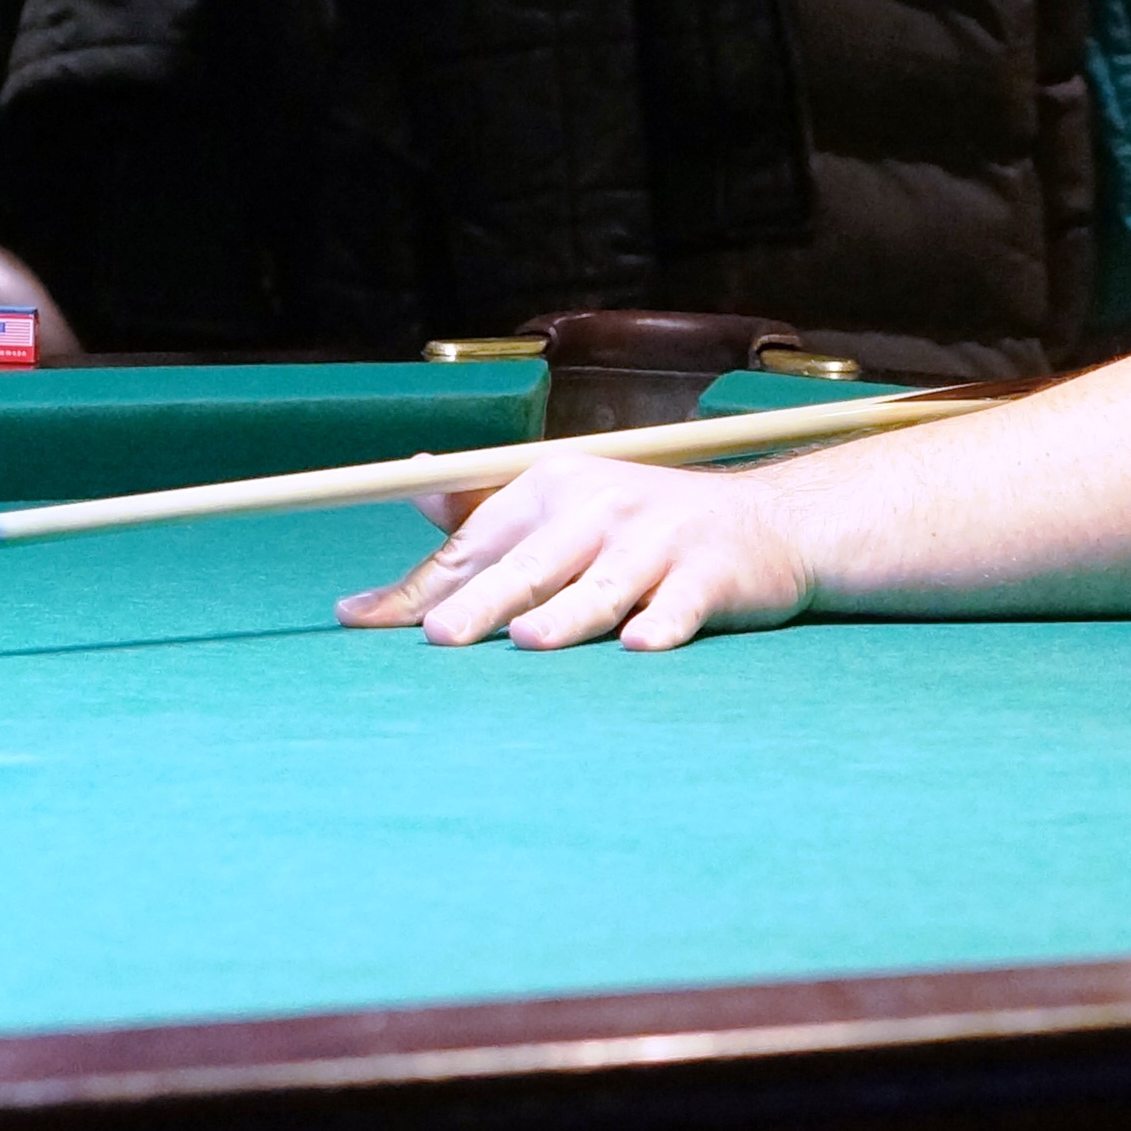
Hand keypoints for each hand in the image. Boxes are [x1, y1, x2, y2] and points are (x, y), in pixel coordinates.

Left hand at [335, 453, 812, 650]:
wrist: (771, 525)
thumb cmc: (648, 526)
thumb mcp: (570, 501)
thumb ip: (489, 506)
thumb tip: (411, 482)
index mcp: (556, 485)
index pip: (476, 543)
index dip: (419, 585)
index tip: (359, 618)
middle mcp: (604, 506)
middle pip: (531, 564)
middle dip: (483, 600)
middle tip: (438, 634)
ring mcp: (660, 541)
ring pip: (602, 586)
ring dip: (567, 615)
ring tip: (530, 643)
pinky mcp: (713, 575)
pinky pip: (681, 606)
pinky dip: (663, 626)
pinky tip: (642, 647)